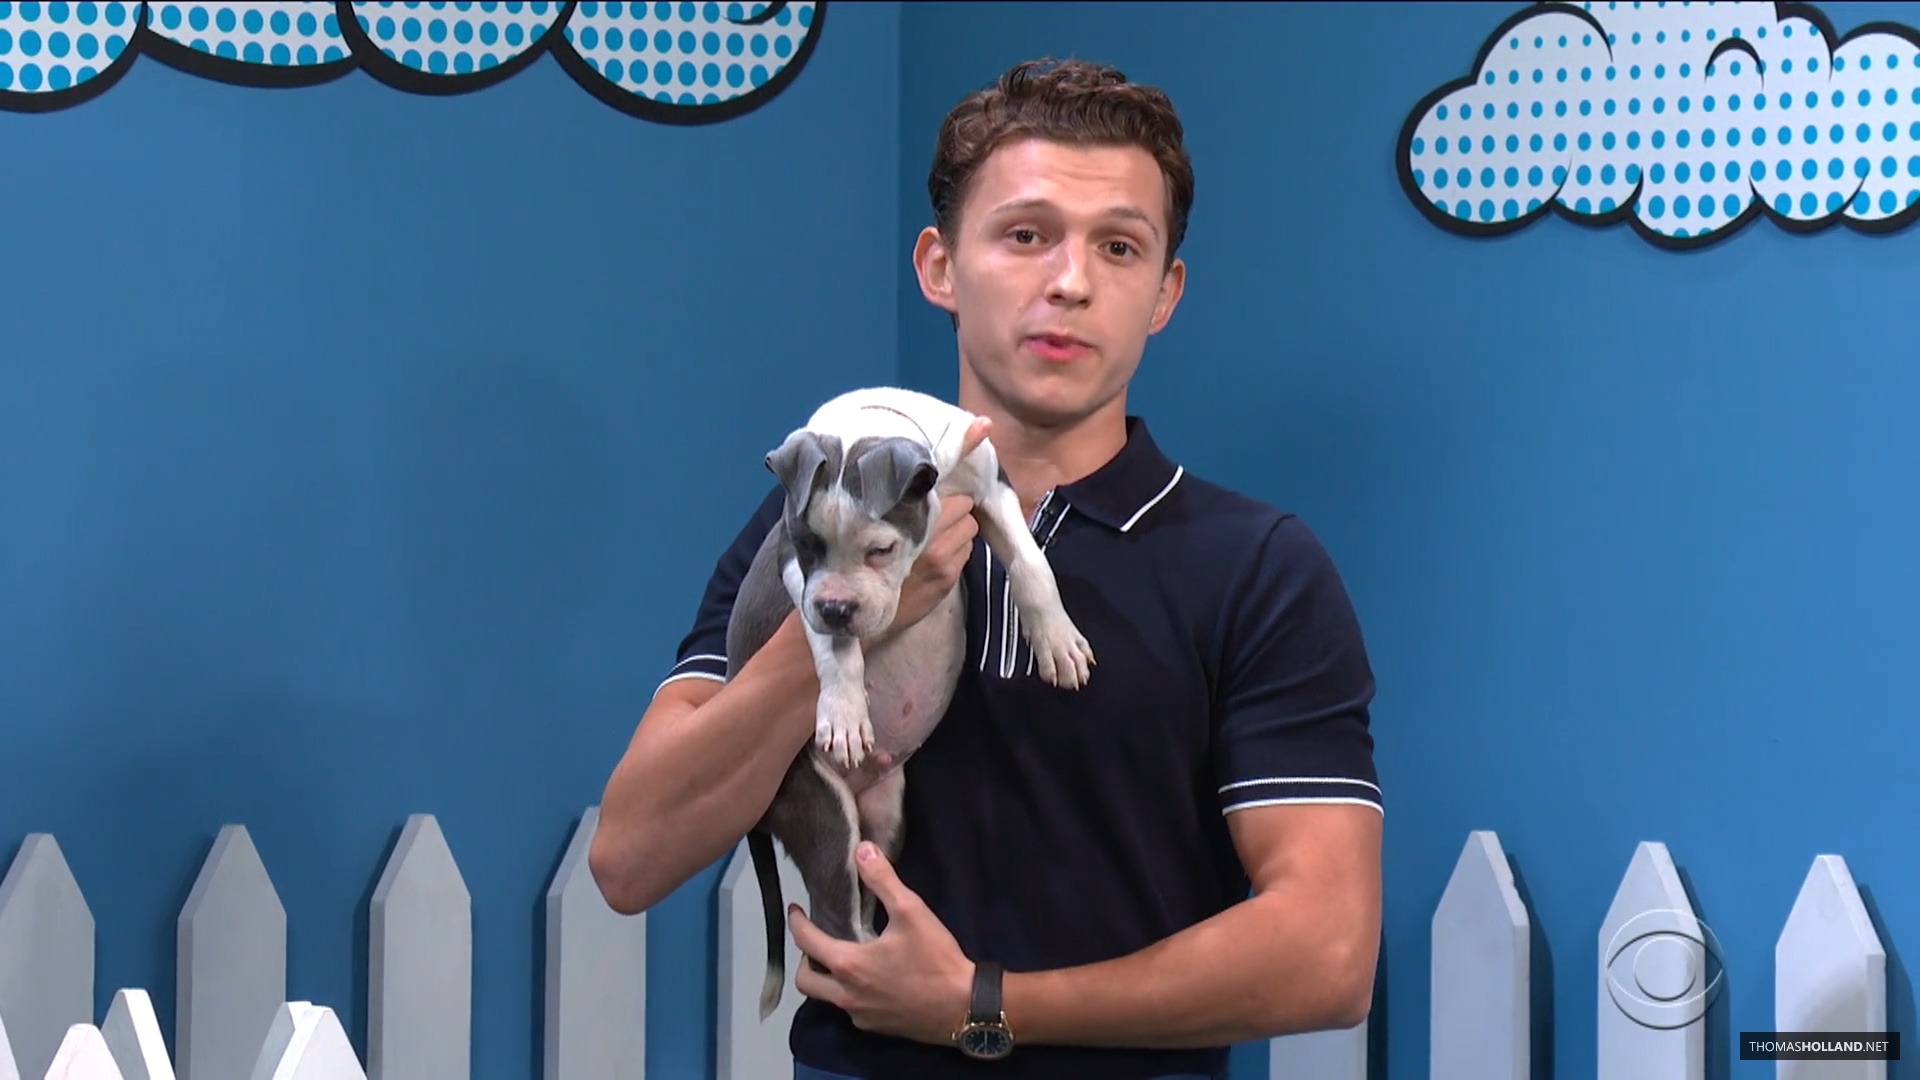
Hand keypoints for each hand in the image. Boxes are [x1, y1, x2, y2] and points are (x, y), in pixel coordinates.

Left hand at [789, 841, 974, 1044]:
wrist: (964, 1008)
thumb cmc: (935, 959)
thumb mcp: (911, 911)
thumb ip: (883, 879)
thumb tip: (861, 849)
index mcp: (847, 964)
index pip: (805, 942)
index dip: (796, 922)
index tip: (794, 909)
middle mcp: (845, 995)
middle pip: (805, 981)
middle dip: (803, 959)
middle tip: (816, 940)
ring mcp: (860, 1016)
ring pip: (826, 998)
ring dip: (825, 978)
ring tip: (841, 958)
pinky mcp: (876, 1028)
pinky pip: (849, 1010)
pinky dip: (848, 993)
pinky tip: (868, 980)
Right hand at [875, 416, 989, 636]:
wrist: (853, 611)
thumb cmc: (854, 560)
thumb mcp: (865, 521)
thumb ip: (895, 496)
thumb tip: (917, 471)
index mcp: (906, 510)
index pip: (947, 473)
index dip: (960, 456)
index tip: (979, 429)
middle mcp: (929, 530)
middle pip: (964, 503)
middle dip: (953, 507)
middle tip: (929, 515)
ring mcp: (943, 555)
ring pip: (969, 527)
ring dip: (957, 530)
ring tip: (931, 538)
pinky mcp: (948, 575)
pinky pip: (967, 551)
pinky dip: (956, 551)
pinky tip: (933, 558)